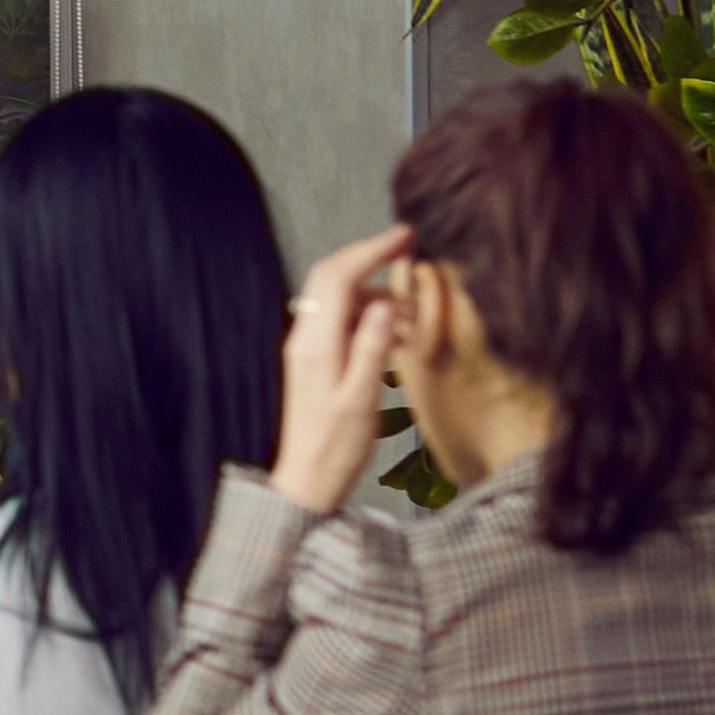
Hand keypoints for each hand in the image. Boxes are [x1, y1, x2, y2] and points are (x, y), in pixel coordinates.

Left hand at [271, 226, 413, 514]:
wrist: (307, 478)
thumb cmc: (337, 446)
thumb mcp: (361, 398)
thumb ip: (371, 348)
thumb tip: (382, 304)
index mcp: (315, 343)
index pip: (339, 276)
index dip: (371, 249)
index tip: (405, 236)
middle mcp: (304, 337)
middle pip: (332, 277)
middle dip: (369, 256)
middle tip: (408, 248)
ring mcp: (307, 346)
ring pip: (339, 298)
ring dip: (374, 294)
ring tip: (410, 317)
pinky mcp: (314, 358)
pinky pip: (340, 320)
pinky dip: (367, 314)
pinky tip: (393, 334)